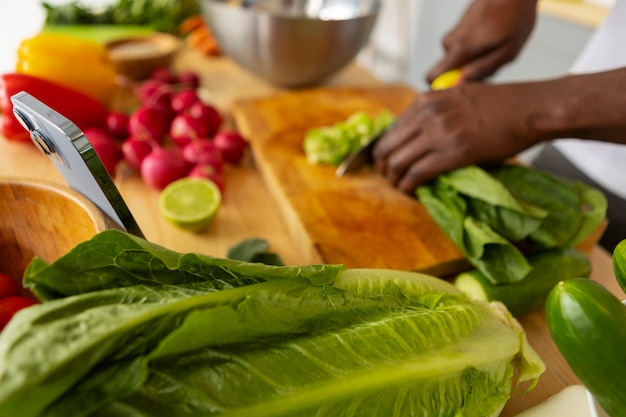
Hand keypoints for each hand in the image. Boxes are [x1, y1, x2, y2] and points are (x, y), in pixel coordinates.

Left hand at [372, 82, 541, 193]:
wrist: (530, 108)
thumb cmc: (502, 104)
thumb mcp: (458, 98)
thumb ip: (436, 113)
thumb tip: (421, 136)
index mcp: (425, 100)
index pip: (391, 130)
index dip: (384, 150)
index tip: (387, 163)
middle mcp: (427, 115)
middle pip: (387, 147)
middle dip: (384, 167)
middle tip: (390, 179)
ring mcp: (439, 133)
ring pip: (398, 162)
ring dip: (395, 180)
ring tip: (401, 188)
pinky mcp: (453, 153)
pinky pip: (418, 174)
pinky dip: (409, 187)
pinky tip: (412, 193)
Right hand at [427, 0, 537, 83]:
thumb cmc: (515, 18)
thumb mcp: (507, 52)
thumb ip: (482, 70)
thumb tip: (461, 83)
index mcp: (460, 49)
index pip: (432, 78)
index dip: (441, 88)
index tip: (462, 89)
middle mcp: (450, 41)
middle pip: (445, 72)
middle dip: (461, 75)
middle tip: (487, 68)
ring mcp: (453, 34)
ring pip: (456, 60)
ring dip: (472, 61)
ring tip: (494, 50)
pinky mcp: (459, 28)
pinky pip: (461, 48)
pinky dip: (474, 50)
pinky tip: (492, 40)